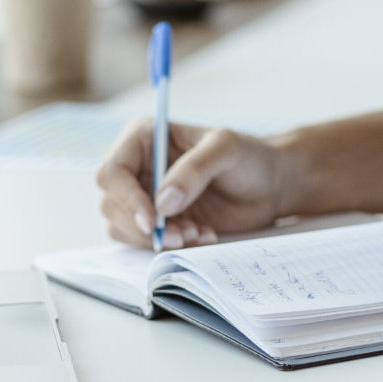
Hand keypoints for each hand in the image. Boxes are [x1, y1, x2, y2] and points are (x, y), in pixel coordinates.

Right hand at [95, 119, 287, 249]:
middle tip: (183, 234)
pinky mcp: (157, 221)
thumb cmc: (250, 157)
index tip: (154, 220)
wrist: (270, 186)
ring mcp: (143, 195)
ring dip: (159, 238)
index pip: (113, 171)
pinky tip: (201, 235)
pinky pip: (145, 241)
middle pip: (113, 204)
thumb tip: (162, 202)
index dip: (126, 198)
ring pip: (125, 227)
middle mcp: (137, 166)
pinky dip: (170, 245)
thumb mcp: (227, 149)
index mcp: (144, 137)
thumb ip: (195, 169)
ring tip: (198, 232)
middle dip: (146, 226)